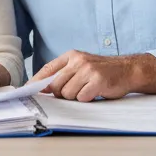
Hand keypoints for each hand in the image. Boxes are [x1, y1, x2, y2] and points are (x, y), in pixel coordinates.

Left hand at [31, 51, 155, 102]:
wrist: (127, 70)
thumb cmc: (102, 71)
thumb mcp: (81, 66)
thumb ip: (63, 74)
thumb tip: (42, 88)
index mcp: (71, 56)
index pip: (48, 69)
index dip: (36, 81)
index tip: (27, 90)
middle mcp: (78, 61)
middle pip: (55, 85)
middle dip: (61, 93)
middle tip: (75, 91)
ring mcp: (88, 70)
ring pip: (67, 93)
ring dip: (76, 97)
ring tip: (87, 90)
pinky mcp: (97, 80)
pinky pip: (82, 97)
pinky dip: (87, 99)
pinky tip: (94, 93)